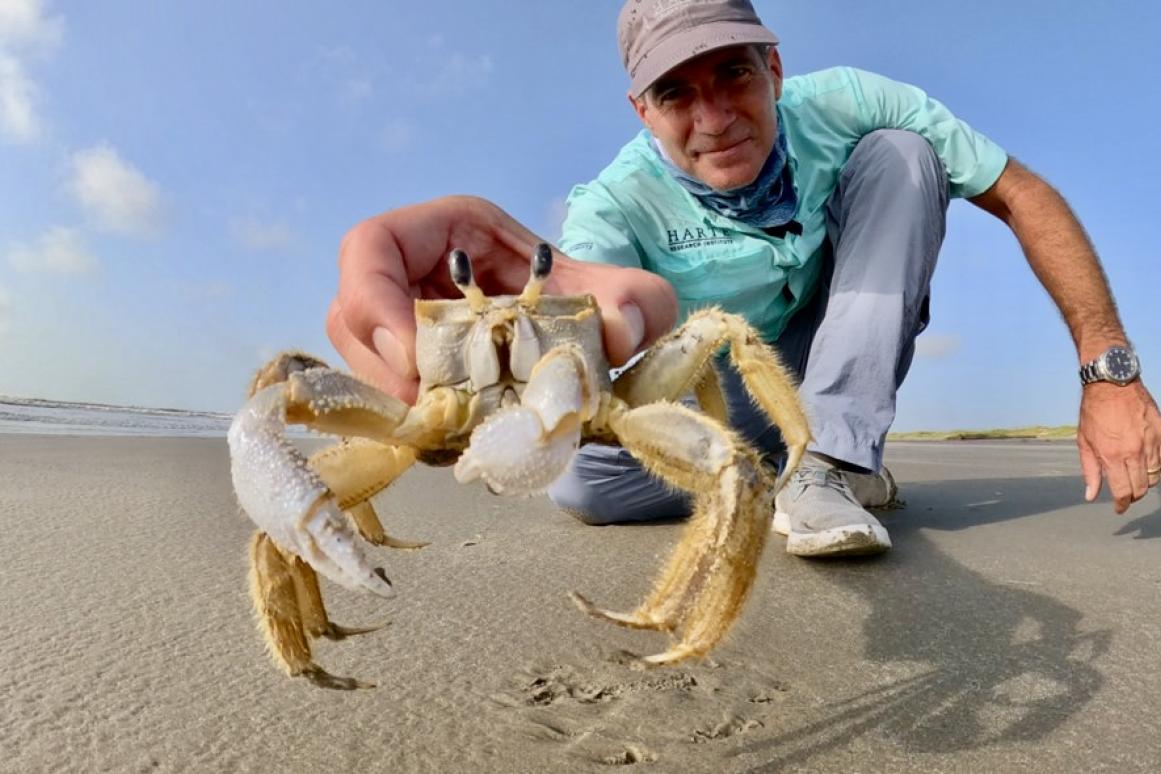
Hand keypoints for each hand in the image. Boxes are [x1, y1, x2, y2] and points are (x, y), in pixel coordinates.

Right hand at [328, 195, 677, 402]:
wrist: (590, 339)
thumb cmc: (592, 301)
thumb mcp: (623, 295)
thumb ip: (639, 302)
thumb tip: (621, 334)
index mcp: (447, 232)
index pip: (369, 247)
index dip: (375, 300)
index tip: (414, 358)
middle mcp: (412, 275)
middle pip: (350, 315)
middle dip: (383, 369)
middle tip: (433, 409)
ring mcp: (402, 326)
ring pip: (362, 362)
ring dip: (396, 401)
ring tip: (450, 425)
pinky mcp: (409, 371)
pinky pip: (385, 396)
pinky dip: (415, 421)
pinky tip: (454, 435)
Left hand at [1077, 380, 1160, 512]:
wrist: (1111, 384)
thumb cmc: (1093, 412)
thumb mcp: (1084, 442)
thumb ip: (1090, 471)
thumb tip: (1091, 495)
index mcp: (1113, 456)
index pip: (1123, 492)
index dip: (1122, 505)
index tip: (1119, 508)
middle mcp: (1135, 451)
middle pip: (1142, 487)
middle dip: (1133, 496)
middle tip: (1126, 495)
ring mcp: (1151, 441)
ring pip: (1156, 474)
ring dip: (1145, 481)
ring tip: (1135, 478)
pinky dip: (1157, 465)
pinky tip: (1147, 463)